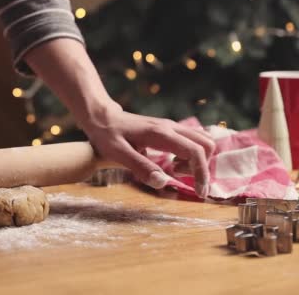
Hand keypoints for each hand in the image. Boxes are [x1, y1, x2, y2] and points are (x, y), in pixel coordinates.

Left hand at [83, 101, 215, 197]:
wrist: (102, 117)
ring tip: (174, 169)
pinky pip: (192, 140)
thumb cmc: (107, 135)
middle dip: (201, 166)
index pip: (195, 151)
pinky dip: (191, 155)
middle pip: (206, 144)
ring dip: (197, 160)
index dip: (201, 173)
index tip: (199, 192)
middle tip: (177, 176)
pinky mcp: (169, 129)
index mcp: (161, 134)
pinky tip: (172, 162)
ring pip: (202, 141)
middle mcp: (171, 127)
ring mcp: (171, 126)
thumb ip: (140, 167)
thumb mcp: (118, 153)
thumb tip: (163, 183)